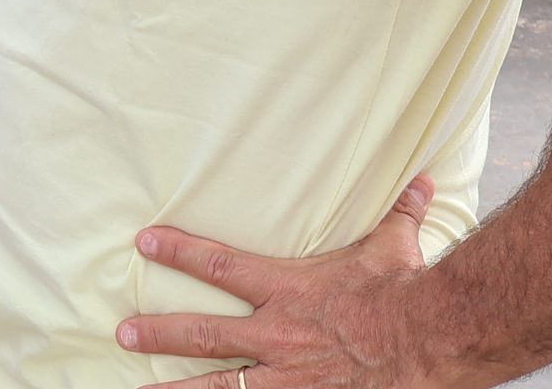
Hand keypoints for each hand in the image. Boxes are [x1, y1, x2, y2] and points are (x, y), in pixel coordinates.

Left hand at [120, 176, 435, 386]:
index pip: (219, 264)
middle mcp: (278, 334)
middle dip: (159, 332)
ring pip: (221, 386)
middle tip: (122, 332)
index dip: (178, 250)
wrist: (429, 336)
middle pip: (204, 333)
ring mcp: (290, 376)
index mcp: (288, 289)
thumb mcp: (395, 245)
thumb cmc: (405, 290)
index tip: (144, 241)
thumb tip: (422, 182)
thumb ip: (398, 213)